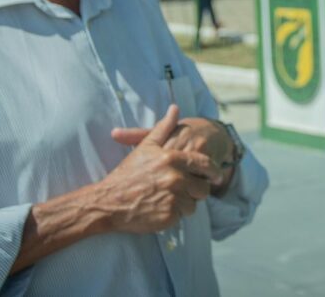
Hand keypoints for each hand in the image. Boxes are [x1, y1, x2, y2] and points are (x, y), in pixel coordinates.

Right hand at [98, 105, 219, 233]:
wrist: (108, 202)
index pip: (204, 164)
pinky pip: (182, 216)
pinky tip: (161, 209)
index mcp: (172, 158)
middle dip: (197, 190)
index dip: (213, 171)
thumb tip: (175, 108)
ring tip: (168, 199)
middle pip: (203, 188)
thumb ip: (164, 127)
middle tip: (184, 190)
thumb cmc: (127, 174)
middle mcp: (176, 178)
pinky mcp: (169, 216)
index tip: (217, 175)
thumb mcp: (146, 147)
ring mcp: (173, 198)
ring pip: (194, 204)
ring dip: (186, 203)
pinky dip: (175, 214)